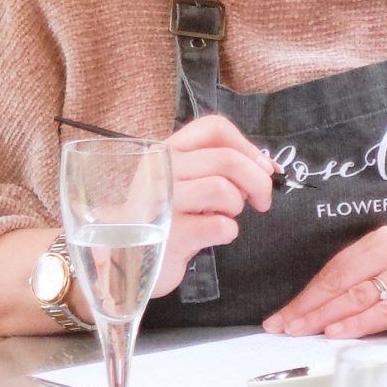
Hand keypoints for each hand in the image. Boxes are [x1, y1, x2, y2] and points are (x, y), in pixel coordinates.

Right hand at [154, 114, 274, 294]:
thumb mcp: (179, 182)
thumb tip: (268, 167)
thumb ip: (215, 168)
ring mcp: (163, 204)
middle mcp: (161, 172)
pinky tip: (214, 236)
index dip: (248, 146)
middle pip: (227, 160)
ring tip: (225, 216)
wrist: (119, 258)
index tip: (263, 168)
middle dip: (258, 181)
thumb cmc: (159, 218)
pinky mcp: (171, 236)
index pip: (214, 128)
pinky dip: (228, 232)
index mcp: (165, 152)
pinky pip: (220, 226)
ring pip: (224, 191)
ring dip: (237, 206)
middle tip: (262, 200)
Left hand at [263, 228, 386, 338]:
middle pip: (339, 281)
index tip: (284, 312)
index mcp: (386, 239)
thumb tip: (338, 304)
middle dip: (306, 306)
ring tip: (298, 332)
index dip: (307, 292)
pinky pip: (386, 310)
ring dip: (323, 316)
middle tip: (279, 326)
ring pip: (357, 295)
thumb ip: (379, 275)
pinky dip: (358, 322)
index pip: (336, 267)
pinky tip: (336, 332)